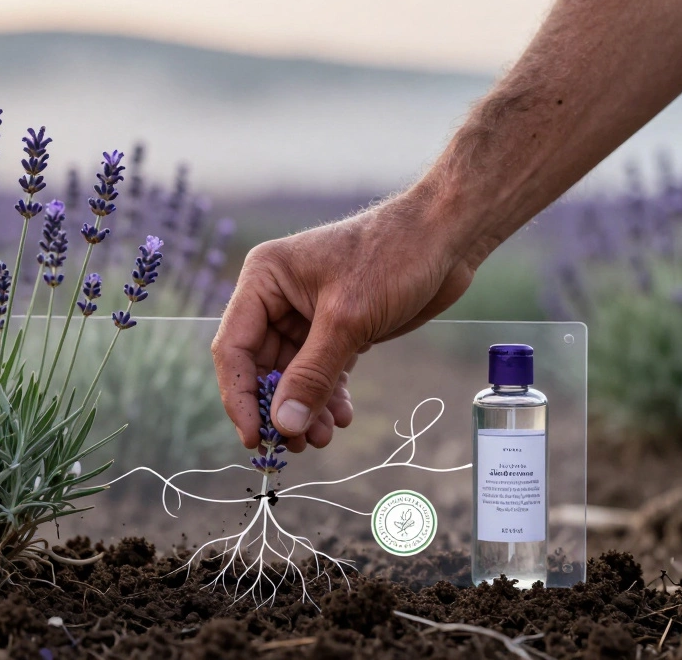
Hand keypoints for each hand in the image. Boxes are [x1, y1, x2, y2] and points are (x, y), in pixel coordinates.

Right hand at [211, 191, 489, 450]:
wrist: (448, 236)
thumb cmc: (393, 256)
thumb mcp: (347, 320)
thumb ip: (312, 375)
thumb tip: (284, 425)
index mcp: (264, 279)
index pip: (234, 347)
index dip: (239, 396)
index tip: (254, 437)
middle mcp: (277, 296)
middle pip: (260, 366)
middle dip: (278, 407)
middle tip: (295, 444)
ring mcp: (307, 313)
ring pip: (292, 374)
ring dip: (305, 407)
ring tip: (322, 436)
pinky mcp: (338, 326)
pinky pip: (321, 371)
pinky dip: (328, 396)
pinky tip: (340, 417)